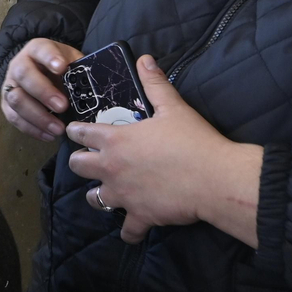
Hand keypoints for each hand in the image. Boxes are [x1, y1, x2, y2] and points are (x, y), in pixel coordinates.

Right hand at [1, 38, 83, 140]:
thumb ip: (78, 70)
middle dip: (43, 93)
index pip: (41, 50)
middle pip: (24, 76)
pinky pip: (14, 118)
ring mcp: (10, 85)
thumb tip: (90, 87)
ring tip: (58, 128)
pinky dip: (32, 129)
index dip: (50, 58)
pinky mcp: (6, 104)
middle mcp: (18, 65)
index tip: (62, 68)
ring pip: (16, 100)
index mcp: (36, 50)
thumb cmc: (60, 68)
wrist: (40, 72)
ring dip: (38, 116)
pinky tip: (48, 135)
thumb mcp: (71, 61)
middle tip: (63, 107)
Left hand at [66, 55, 261, 246]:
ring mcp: (123, 194)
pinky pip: (127, 231)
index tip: (75, 132)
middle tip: (93, 161)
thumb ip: (155, 84)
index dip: (77, 131)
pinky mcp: (139, 216)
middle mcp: (111, 168)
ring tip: (108, 192)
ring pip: (94, 199)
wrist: (216, 178)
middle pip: (78, 166)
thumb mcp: (174, 107)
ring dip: (99, 195)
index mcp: (115, 140)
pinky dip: (129, 231)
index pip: (81, 133)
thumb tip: (145, 60)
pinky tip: (132, 230)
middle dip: (81, 163)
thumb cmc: (194, 140)